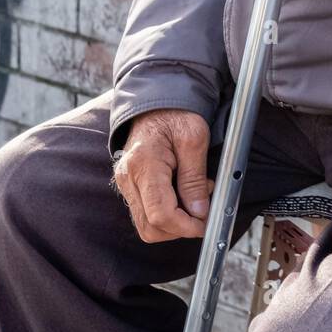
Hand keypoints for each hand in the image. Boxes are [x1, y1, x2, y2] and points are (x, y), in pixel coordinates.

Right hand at [112, 109, 213, 242]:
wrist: (156, 104)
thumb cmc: (176, 115)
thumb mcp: (195, 139)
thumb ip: (194, 178)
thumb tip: (199, 212)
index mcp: (144, 164)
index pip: (161, 214)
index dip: (186, 227)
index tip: (205, 224)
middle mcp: (129, 178)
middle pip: (151, 227)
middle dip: (180, 227)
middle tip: (203, 209)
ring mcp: (126, 184)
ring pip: (147, 226)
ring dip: (174, 223)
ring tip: (194, 197)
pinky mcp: (130, 186)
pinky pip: (146, 214)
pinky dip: (167, 214)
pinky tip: (182, 195)